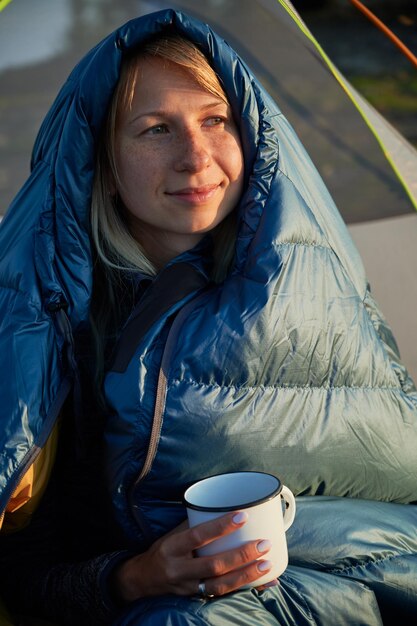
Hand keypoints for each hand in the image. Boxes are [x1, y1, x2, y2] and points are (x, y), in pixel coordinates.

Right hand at [112, 511, 272, 601]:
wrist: (142, 580)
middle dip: (241, 555)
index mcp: (172, 547)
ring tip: (267, 564)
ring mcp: (188, 587)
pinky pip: (223, 595)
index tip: (243, 515)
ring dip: (247, 575)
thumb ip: (196, 523)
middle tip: (264, 544)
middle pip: (214, 565)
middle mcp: (179, 569)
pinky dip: (245, 589)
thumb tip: (226, 506)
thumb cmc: (163, 549)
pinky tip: (264, 584)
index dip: (221, 526)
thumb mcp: (173, 533)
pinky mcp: (196, 598)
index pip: (198, 535)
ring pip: (220, 585)